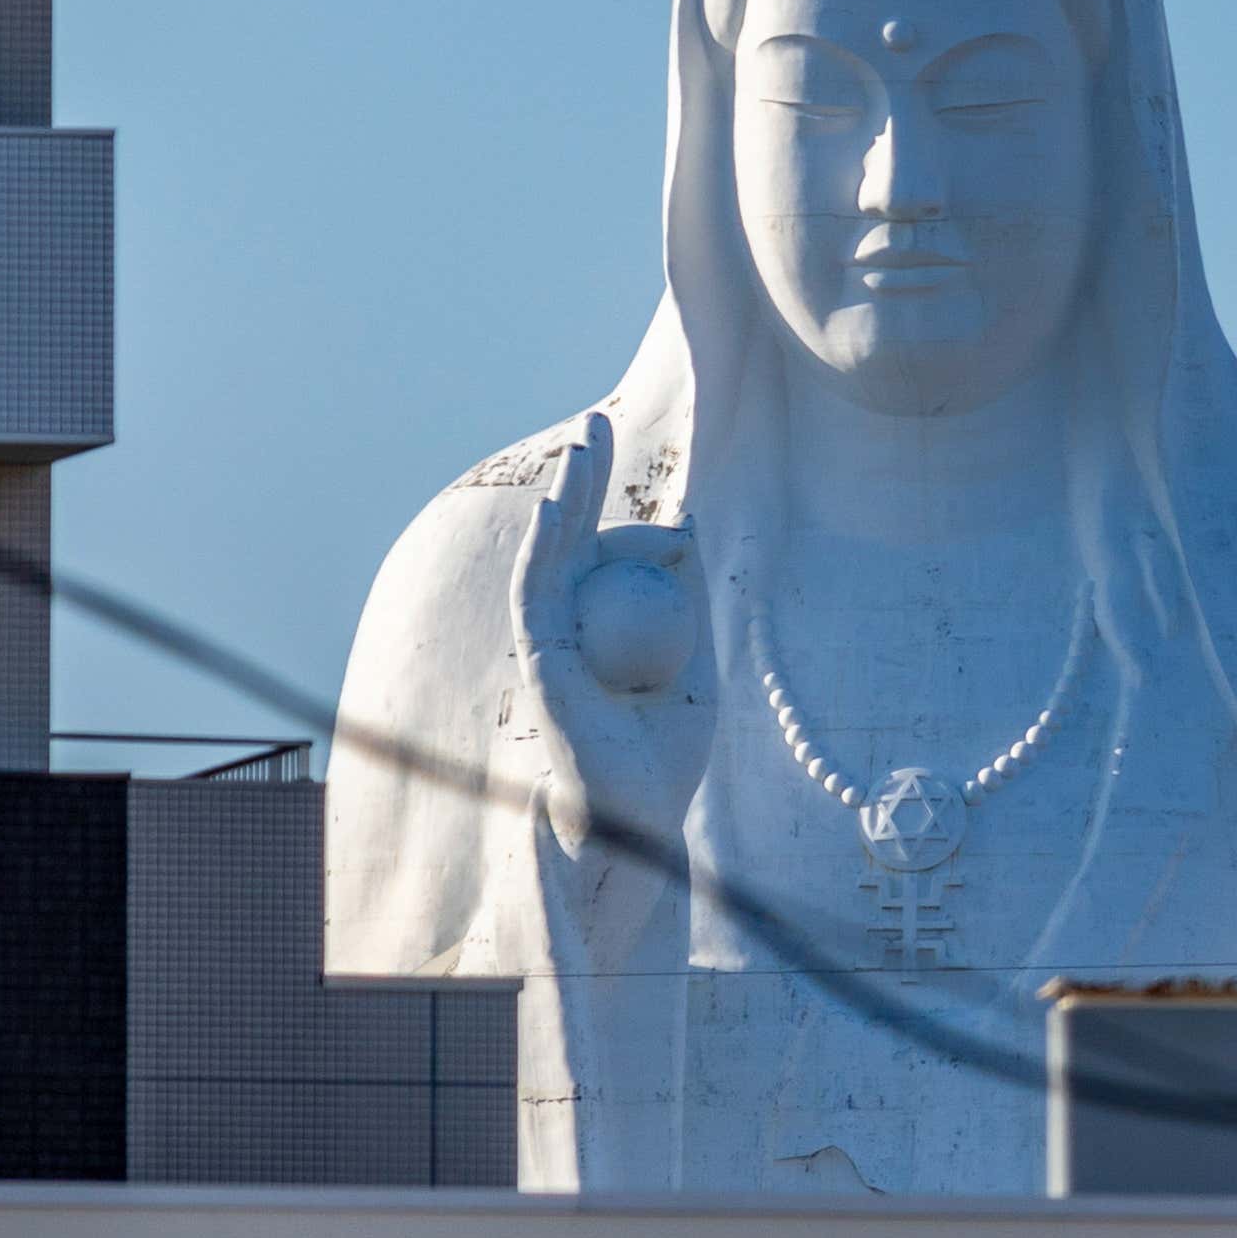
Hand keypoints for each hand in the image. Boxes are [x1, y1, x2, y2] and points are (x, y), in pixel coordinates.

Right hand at [508, 412, 705, 910]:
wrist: (638, 815)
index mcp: (602, 631)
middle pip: (575, 537)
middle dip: (586, 478)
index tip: (683, 531)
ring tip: (586, 440)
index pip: (616, 559)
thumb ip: (689, 600)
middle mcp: (568, 629)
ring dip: (570, 492)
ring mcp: (549, 640)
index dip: (644, 532)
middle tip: (596, 422)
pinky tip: (559, 505)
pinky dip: (550, 546)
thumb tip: (687, 526)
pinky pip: (539, 592)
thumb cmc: (665, 757)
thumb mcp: (697, 664)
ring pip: (553, 551)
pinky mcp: (540, 657)